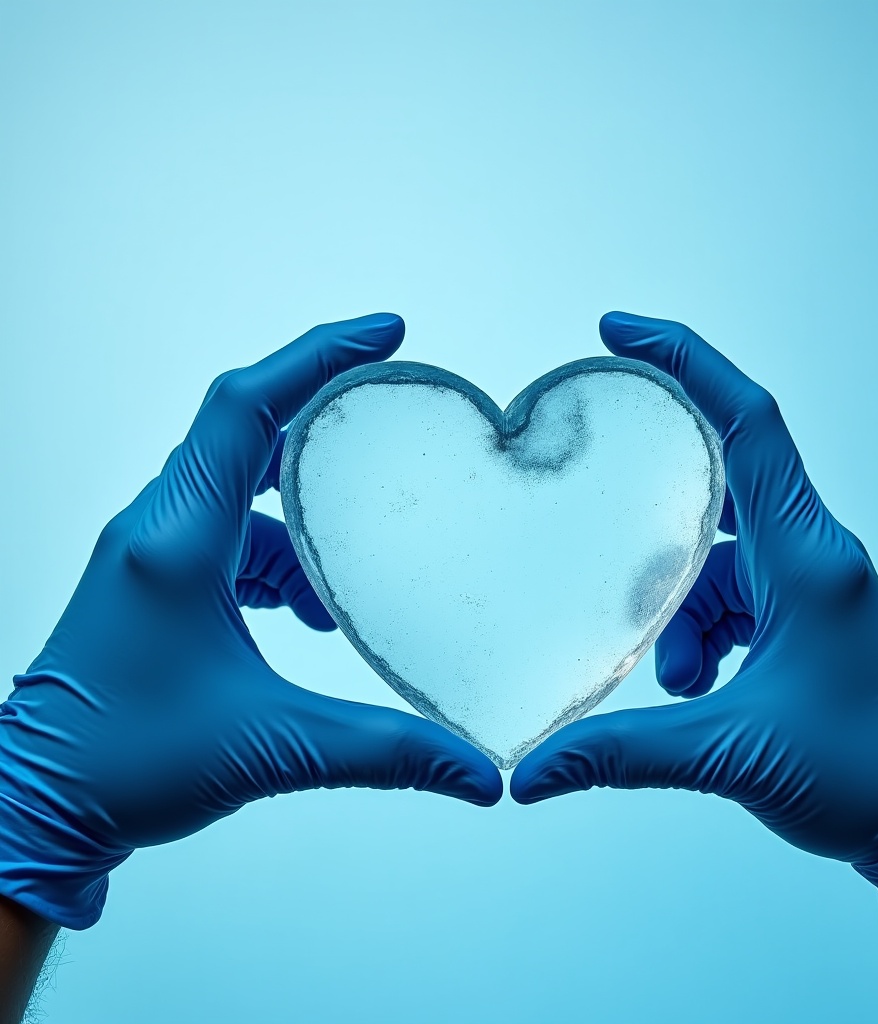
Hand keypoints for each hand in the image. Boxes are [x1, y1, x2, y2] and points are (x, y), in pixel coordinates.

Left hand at [0, 313, 500, 930]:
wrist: (37, 807)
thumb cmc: (125, 767)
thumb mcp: (272, 748)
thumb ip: (386, 752)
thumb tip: (474, 773)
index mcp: (178, 543)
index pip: (249, 410)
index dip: (318, 357)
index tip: (385, 334)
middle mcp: (158, 531)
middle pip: (246, 433)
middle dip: (321, 419)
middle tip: (385, 413)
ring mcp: (150, 553)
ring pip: (238, 490)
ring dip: (299, 515)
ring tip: (347, 570)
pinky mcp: (153, 582)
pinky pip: (225, 533)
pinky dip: (274, 554)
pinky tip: (305, 607)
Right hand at [511, 312, 877, 938]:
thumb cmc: (869, 774)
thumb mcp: (730, 753)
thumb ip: (622, 752)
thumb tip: (536, 768)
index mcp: (805, 557)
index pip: (749, 425)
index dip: (687, 362)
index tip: (621, 333)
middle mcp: (808, 554)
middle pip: (717, 486)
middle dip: (656, 513)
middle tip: (600, 509)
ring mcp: (806, 584)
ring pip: (714, 558)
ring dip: (678, 610)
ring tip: (678, 679)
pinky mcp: (799, 615)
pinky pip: (728, 596)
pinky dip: (697, 632)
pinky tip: (694, 684)